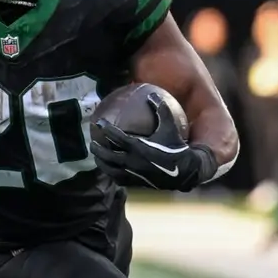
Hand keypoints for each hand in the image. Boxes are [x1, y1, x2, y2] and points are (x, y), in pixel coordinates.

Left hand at [89, 120, 214, 192]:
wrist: (185, 170)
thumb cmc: (176, 146)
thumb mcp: (170, 126)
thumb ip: (160, 110)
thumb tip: (151, 94)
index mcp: (138, 147)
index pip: (116, 137)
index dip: (106, 129)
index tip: (99, 123)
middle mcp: (133, 161)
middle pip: (108, 155)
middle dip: (98, 148)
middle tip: (92, 142)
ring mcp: (133, 174)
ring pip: (110, 169)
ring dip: (101, 163)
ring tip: (96, 157)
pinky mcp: (136, 183)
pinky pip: (118, 179)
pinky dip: (111, 173)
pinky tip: (109, 169)